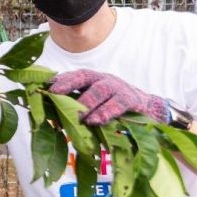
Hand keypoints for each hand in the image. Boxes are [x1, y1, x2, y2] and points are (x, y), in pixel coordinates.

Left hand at [48, 69, 167, 125]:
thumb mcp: (98, 105)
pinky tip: (94, 120)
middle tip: (53, 95)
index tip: (45, 85)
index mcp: (95, 80)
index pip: (75, 75)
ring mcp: (119, 88)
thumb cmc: (117, 109)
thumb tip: (55, 118)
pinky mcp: (131, 100)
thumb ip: (80, 107)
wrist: (151, 110)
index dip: (61, 79)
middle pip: (84, 77)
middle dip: (67, 85)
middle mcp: (105, 80)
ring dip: (85, 102)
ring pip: (99, 90)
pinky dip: (104, 112)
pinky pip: (117, 104)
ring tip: (73, 114)